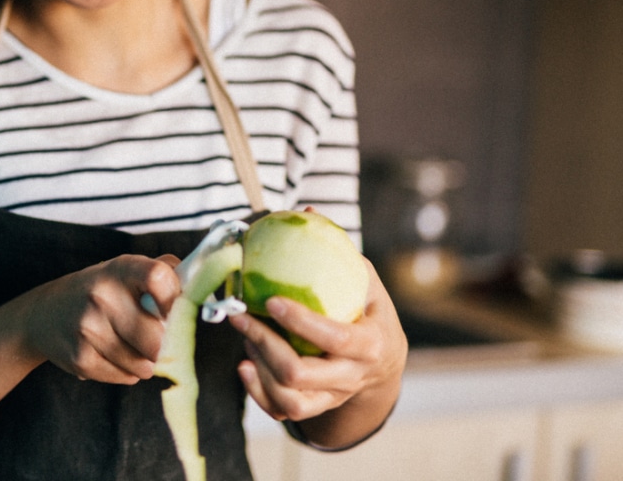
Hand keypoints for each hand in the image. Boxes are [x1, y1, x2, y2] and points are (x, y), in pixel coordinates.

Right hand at [22, 254, 180, 383]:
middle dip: (164, 345)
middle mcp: (101, 295)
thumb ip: (164, 272)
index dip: (176, 299)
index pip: (159, 278)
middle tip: (157, 338)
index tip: (174, 311)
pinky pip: (126, 377)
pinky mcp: (81, 358)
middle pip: (158, 338)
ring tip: (132, 346)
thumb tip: (202, 286)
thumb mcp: (124, 271)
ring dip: (147, 361)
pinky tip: (114, 355)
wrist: (43, 315)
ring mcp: (88, 328)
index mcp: (120, 269)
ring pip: (145, 363)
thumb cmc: (99, 291)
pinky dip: (128, 372)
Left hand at [230, 259, 406, 435]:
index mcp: (370, 344)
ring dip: (258, 365)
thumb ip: (339, 251)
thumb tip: (308, 212)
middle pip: (299, 373)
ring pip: (289, 397)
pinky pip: (282, 410)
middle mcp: (351, 377)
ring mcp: (332, 396)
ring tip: (245, 333)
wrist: (382, 361)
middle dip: (264, 342)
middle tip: (240, 313)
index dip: (301, 323)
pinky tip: (244, 365)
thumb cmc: (368, 310)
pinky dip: (258, 391)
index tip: (272, 300)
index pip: (335, 339)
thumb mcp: (365, 280)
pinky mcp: (316, 406)